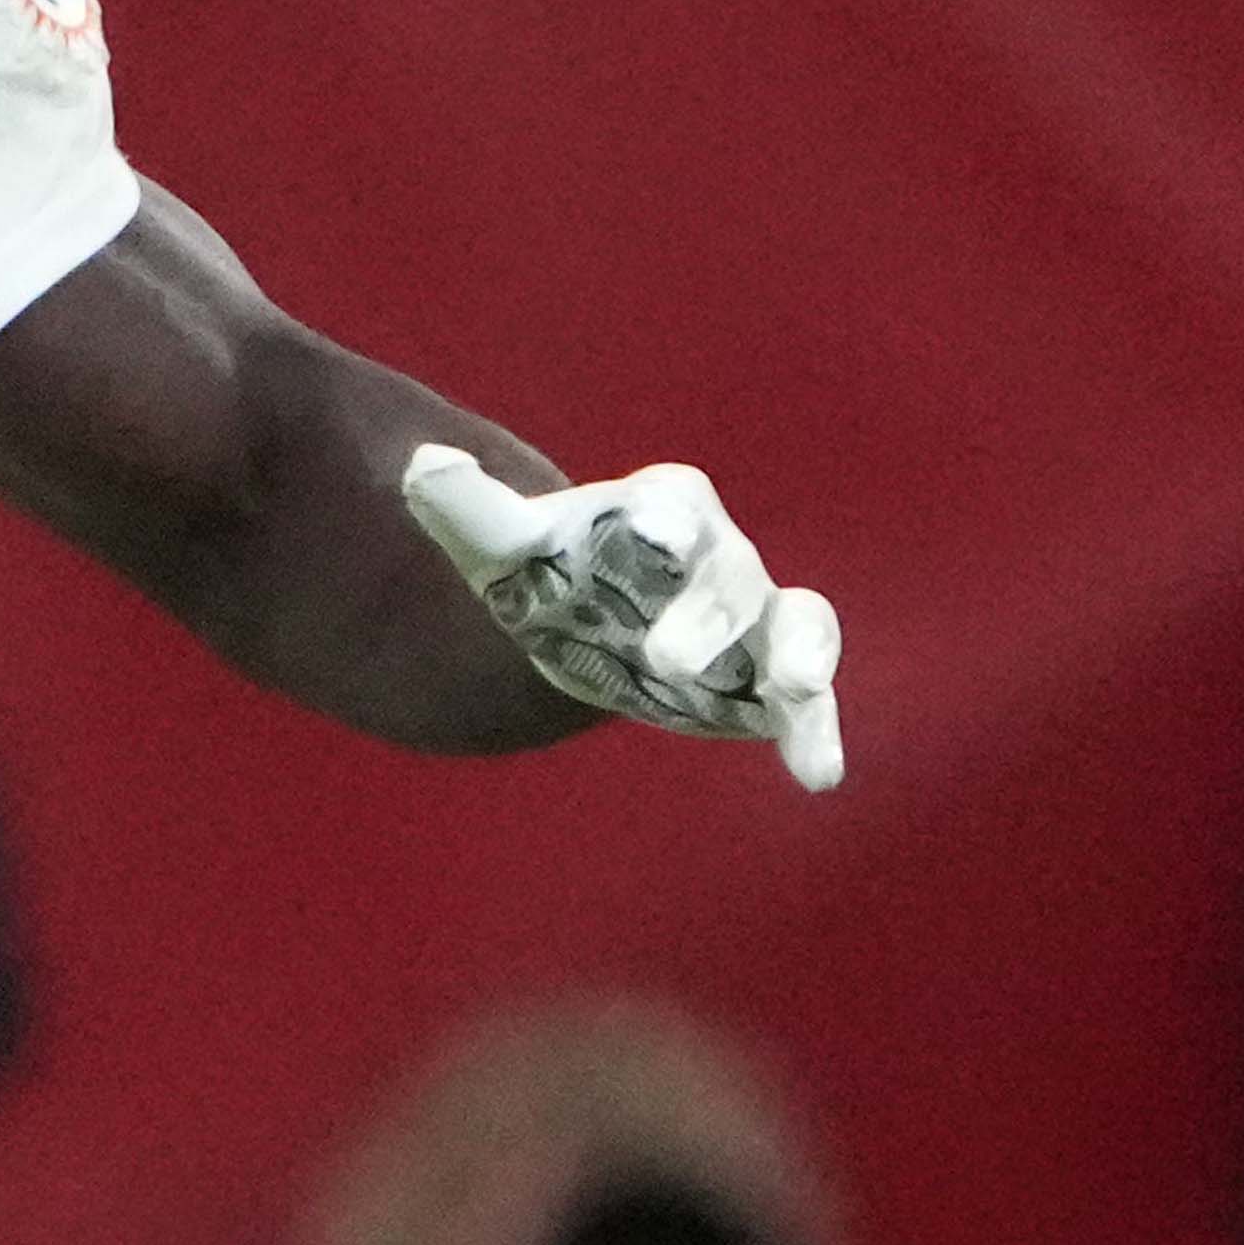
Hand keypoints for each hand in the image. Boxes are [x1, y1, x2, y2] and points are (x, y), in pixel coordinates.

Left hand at [400, 445, 846, 786]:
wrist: (583, 624)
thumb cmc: (553, 571)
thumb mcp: (502, 546)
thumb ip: (470, 509)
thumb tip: (424, 468)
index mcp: (661, 507)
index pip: (671, 503)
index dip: (663, 521)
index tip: (653, 541)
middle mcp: (720, 555)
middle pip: (725, 576)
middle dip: (704, 614)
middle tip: (664, 659)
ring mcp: (754, 618)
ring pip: (795, 623)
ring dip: (800, 654)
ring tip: (793, 689)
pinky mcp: (768, 680)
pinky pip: (807, 701)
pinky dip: (816, 731)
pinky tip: (818, 776)